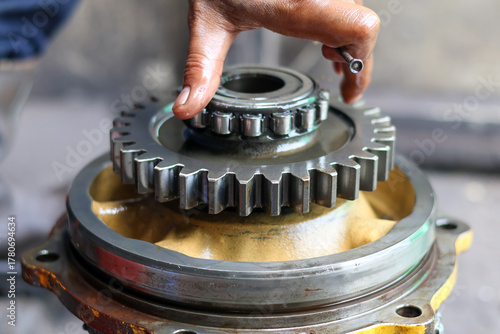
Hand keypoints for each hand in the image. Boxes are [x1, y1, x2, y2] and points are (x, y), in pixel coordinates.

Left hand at [173, 0, 379, 119]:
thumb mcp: (207, 22)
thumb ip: (200, 68)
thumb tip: (187, 107)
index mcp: (297, 4)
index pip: (358, 30)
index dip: (361, 65)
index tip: (350, 92)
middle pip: (361, 25)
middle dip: (354, 57)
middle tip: (336, 77)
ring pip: (355, 11)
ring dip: (348, 39)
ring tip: (328, 57)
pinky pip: (344, 0)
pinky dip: (340, 22)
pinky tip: (323, 34)